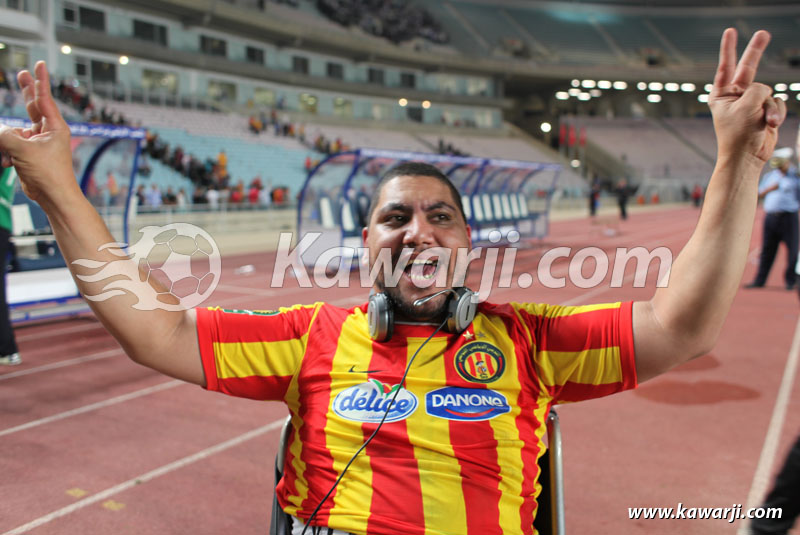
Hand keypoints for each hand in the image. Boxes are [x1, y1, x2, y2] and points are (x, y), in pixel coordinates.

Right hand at [0, 61, 74, 202]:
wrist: (51, 196)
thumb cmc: (48, 173)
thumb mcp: (23, 150)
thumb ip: (6, 135)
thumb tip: (0, 131)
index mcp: (54, 126)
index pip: (44, 98)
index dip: (40, 80)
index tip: (40, 64)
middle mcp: (47, 132)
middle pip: (32, 106)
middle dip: (26, 91)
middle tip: (22, 73)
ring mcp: (36, 142)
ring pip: (13, 132)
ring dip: (6, 144)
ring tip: (10, 158)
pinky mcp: (27, 153)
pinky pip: (10, 146)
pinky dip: (5, 154)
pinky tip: (8, 164)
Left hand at [709, 29, 785, 164]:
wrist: (747, 157)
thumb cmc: (739, 133)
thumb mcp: (745, 105)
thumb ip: (756, 89)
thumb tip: (766, 90)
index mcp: (721, 94)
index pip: (725, 66)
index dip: (729, 48)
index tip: (730, 31)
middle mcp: (735, 96)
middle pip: (748, 68)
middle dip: (755, 50)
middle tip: (764, 32)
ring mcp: (751, 103)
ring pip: (768, 91)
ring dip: (768, 108)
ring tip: (763, 122)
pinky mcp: (765, 110)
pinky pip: (777, 102)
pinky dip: (776, 113)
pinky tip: (770, 125)